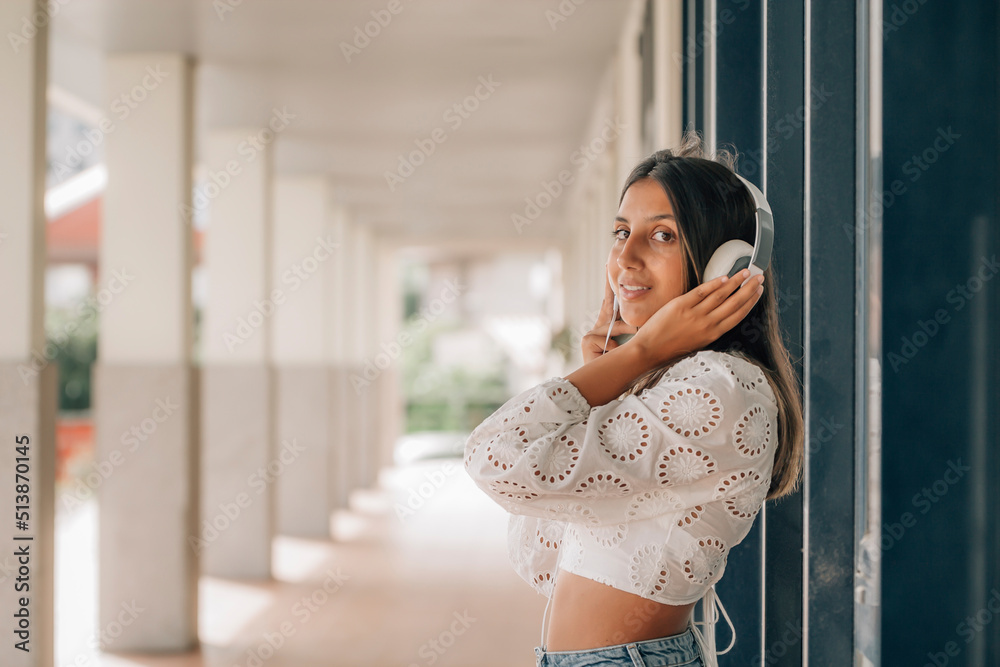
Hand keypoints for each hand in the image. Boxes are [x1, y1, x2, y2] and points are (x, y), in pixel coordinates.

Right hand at [580, 268, 637, 363]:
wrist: (606, 383)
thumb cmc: (621, 366)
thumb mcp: (630, 343)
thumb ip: (632, 330)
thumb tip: (640, 322)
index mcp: (608, 327)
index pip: (611, 302)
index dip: (610, 287)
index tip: (607, 267)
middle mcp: (599, 328)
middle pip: (610, 309)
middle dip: (612, 291)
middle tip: (609, 264)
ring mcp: (591, 334)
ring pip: (614, 328)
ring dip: (623, 335)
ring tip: (622, 346)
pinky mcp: (587, 341)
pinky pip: (609, 340)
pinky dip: (613, 348)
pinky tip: (609, 356)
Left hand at [631, 269, 764, 365]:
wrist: (649, 350)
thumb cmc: (670, 348)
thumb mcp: (696, 342)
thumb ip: (709, 329)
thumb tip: (719, 314)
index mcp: (712, 334)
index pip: (738, 315)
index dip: (750, 302)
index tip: (758, 292)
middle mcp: (707, 324)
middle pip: (734, 303)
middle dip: (749, 288)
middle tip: (758, 277)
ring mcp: (695, 314)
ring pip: (721, 294)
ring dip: (736, 282)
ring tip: (745, 272)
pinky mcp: (682, 304)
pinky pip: (702, 291)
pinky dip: (714, 283)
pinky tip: (724, 277)